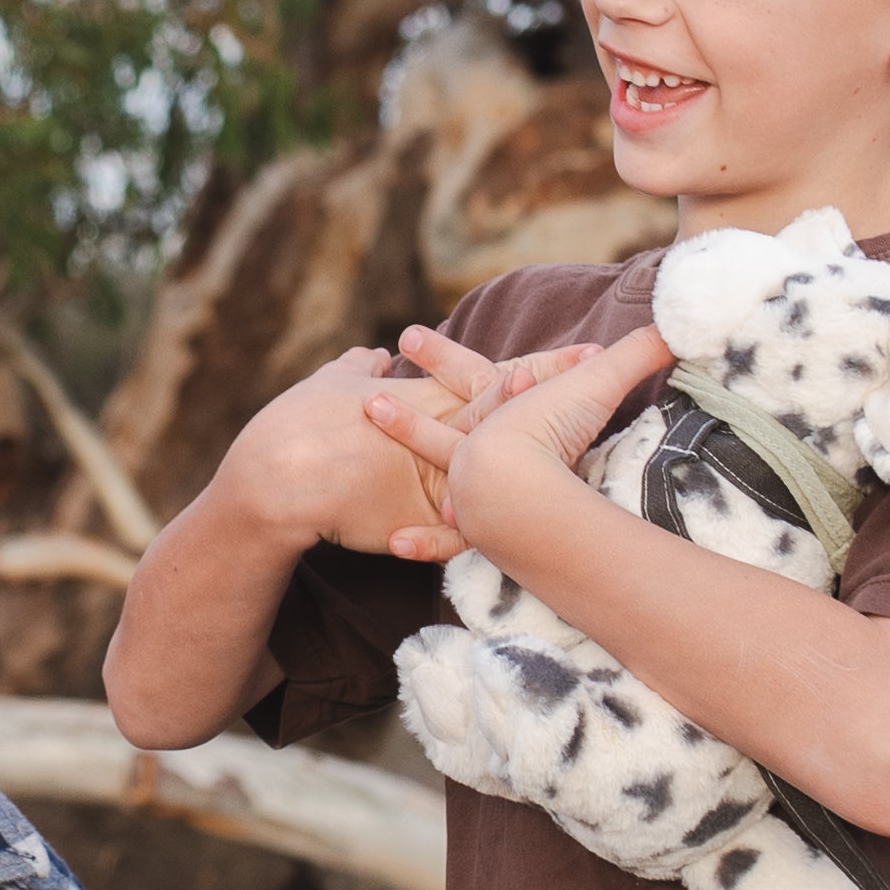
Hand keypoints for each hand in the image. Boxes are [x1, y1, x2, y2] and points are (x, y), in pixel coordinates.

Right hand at [225, 339, 607, 565]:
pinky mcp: (422, 523)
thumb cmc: (296, 428)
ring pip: (503, 469)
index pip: (494, 377)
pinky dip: (505, 528)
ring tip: (591, 447)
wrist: (275, 478)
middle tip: (613, 380)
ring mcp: (434, 482)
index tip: (587, 354)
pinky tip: (542, 535)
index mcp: (423, 399)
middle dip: (564, 398)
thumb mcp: (330, 388)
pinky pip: (471, 531)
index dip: (542, 368)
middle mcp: (438, 438)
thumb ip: (354, 371)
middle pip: (513, 415)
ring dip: (547, 459)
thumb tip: (371, 355)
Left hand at [360, 327, 664, 536]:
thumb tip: (680, 320)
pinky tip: (396, 544)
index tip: (407, 340)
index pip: (472, 377)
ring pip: (431, 478)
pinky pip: (445, 541)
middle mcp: (476, 448)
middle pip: (437, 426)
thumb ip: (639, 352)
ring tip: (381, 478)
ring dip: (405, 472)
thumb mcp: (599, 381)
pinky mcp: (476, 532)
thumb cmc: (554, 430)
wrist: (519, 492)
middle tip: (371, 400)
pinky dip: (424, 542)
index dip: (444, 359)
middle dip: (406, 414)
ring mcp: (471, 490)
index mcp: (496, 412)